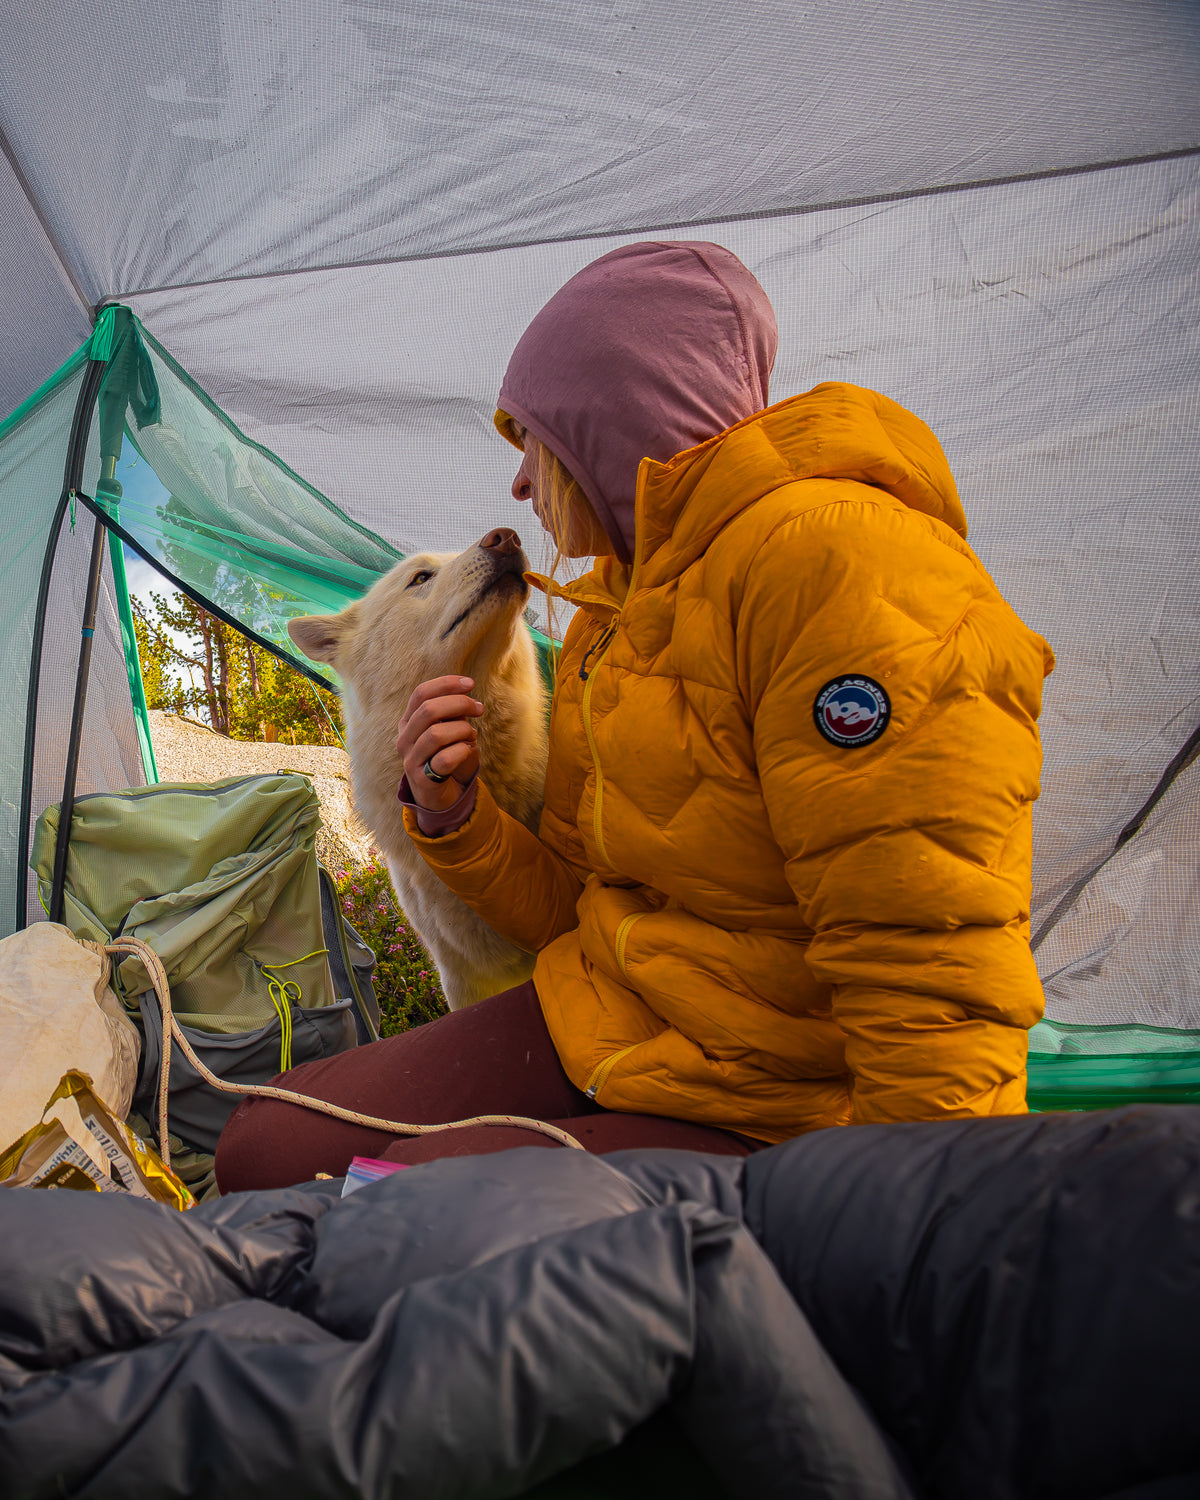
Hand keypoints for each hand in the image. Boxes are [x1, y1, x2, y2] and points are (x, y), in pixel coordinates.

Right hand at [397, 676, 483, 810]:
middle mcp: (404, 739)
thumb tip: (466, 695)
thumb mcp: (451, 731)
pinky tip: (468, 751)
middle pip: (428, 710)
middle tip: (479, 709)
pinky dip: (462, 751)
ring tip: (471, 736)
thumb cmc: (449, 757)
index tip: (470, 684)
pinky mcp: (421, 780)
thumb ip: (453, 714)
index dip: (445, 684)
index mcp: (409, 722)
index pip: (421, 693)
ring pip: (436, 734)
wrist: (443, 796)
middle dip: (459, 704)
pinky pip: (445, 759)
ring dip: (462, 730)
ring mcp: (410, 760)